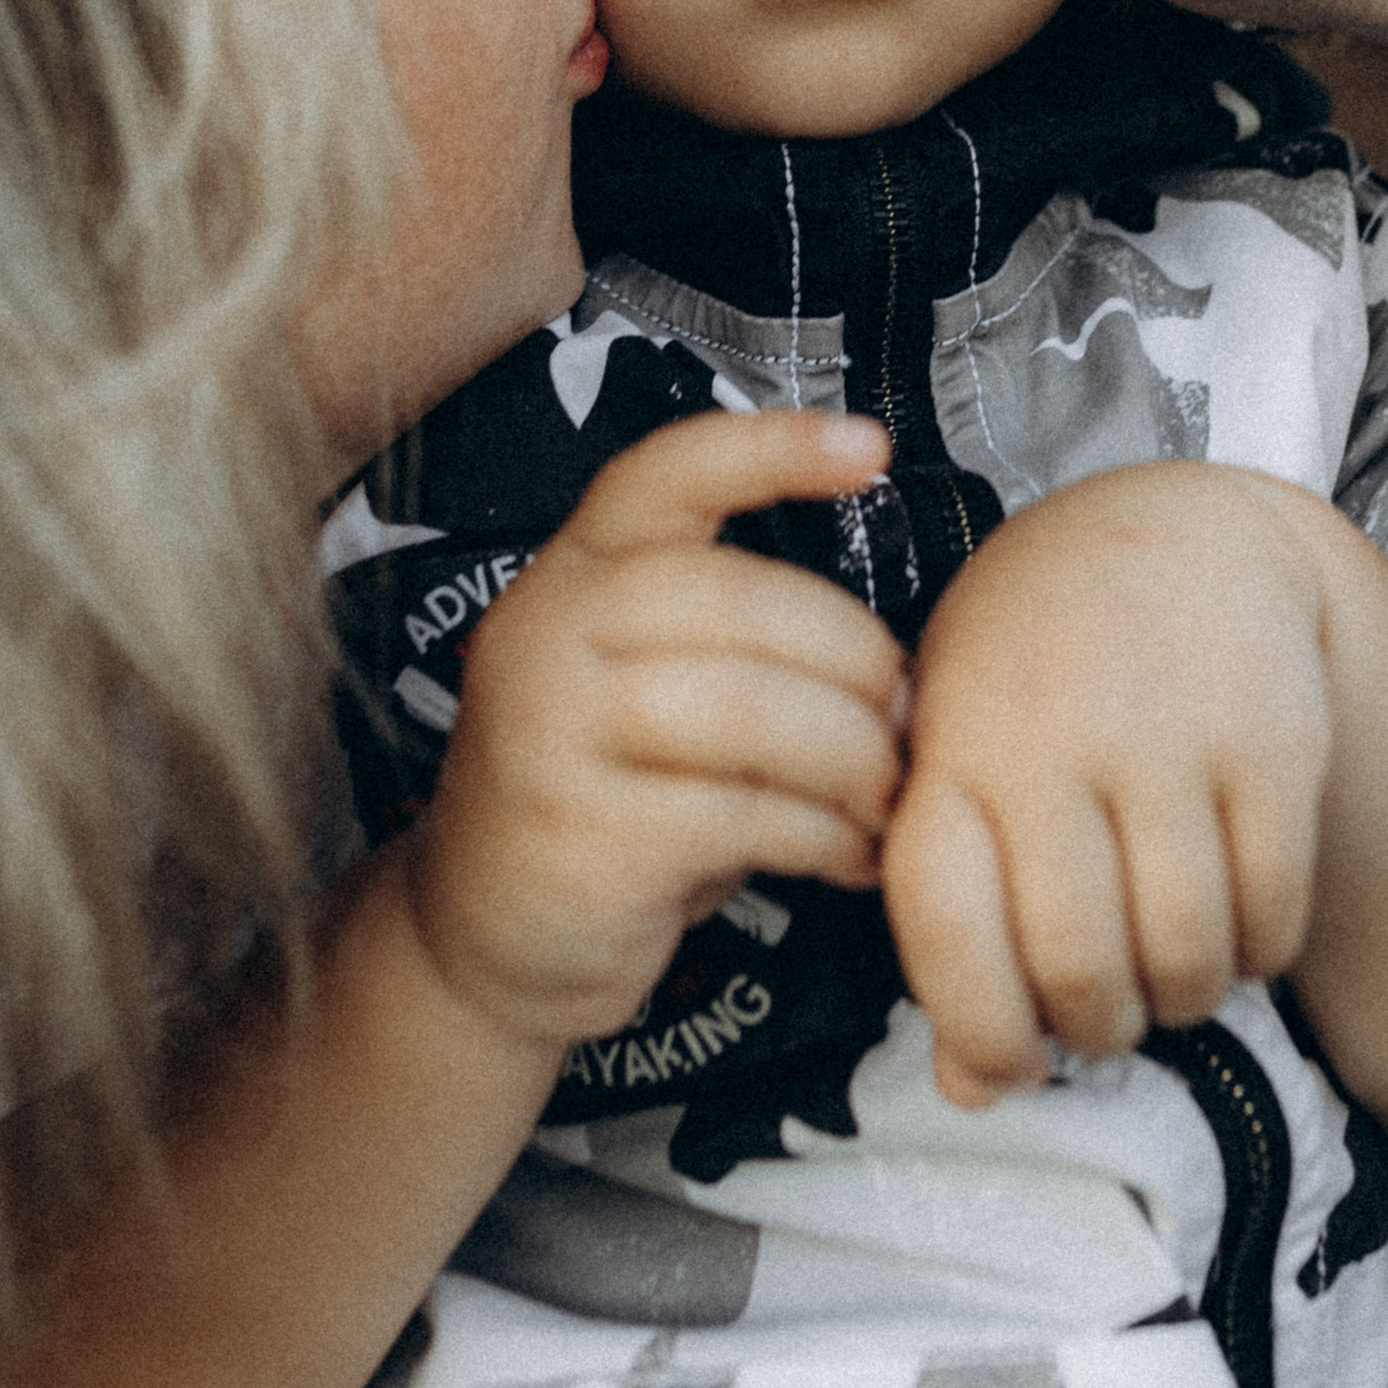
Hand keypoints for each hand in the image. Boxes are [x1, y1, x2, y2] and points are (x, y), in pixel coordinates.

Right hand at [404, 408, 906, 1062]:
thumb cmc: (605, 802)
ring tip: (888, 794)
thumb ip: (734, 646)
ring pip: (751, 707)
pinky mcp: (581, 837)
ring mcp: (551, 734)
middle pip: (740, 596)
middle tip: (904, 716)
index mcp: (574, 573)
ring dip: (852, 755)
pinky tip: (850, 854)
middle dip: (856, 658)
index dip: (771, 447)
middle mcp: (549, 633)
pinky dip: (824, 835)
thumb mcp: (643, 690)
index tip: (868, 447)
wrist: (483, 941)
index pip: (666, 472)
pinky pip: (741, 814)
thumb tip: (895, 669)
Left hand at [882, 463, 1339, 1104]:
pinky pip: (1275, 912)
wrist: (1175, 538)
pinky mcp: (1272, 737)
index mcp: (953, 744)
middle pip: (1077, 966)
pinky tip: (1237, 922)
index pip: (942, 926)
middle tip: (1107, 1013)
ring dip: (1184, 1000)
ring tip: (1171, 969)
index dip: (978, 1031)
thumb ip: (956, 918)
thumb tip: (968, 1092)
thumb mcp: (965, 760)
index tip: (1009, 1060)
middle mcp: (1053, 734)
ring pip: (1184, 955)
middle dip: (1098, 1029)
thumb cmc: (1041, 674)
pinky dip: (1261, 955)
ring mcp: (1166, 732)